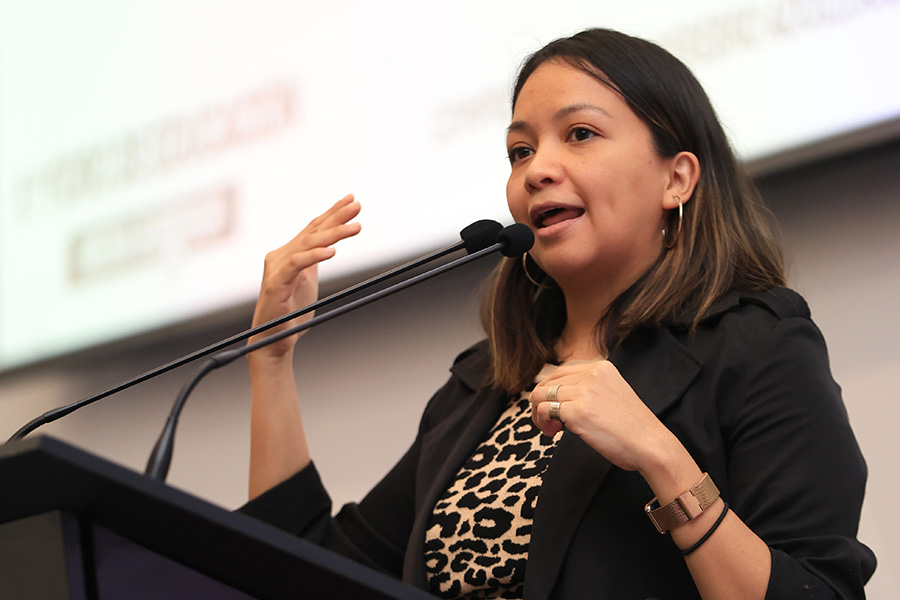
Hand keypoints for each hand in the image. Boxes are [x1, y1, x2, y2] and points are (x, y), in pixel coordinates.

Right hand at [249, 195, 360, 360]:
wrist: (274, 340)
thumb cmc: (291, 312)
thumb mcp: (308, 280)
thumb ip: (314, 261)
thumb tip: (331, 244)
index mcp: (290, 253)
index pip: (313, 228)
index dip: (332, 213)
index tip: (352, 200)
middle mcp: (281, 256)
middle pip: (313, 231)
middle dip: (336, 216)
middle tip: (357, 205)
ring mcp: (277, 268)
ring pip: (308, 243)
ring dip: (334, 233)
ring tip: (356, 227)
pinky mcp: (276, 283)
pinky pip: (297, 264)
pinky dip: (315, 255)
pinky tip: (332, 251)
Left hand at [530, 360, 682, 473]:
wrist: (650, 445)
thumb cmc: (632, 428)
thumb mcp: (612, 394)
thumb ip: (589, 389)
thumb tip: (555, 394)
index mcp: (601, 368)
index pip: (561, 371)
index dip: (551, 390)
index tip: (553, 407)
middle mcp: (592, 374)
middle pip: (548, 382)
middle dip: (541, 401)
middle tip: (548, 421)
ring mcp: (584, 391)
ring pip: (540, 395)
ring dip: (539, 415)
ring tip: (550, 429)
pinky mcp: (577, 411)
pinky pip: (544, 410)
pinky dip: (542, 422)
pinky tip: (554, 433)